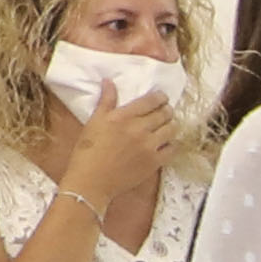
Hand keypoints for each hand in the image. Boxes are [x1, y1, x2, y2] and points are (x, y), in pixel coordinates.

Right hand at [64, 84, 176, 218]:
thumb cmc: (88, 151)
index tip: (162, 97)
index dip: (160, 97)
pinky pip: (172, 149)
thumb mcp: (94, 121)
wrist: (92, 180)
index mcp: (123, 117)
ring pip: (171, 129)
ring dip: (171, 125)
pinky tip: (167, 143)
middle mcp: (139, 129)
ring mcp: (149, 146)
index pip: (150, 101)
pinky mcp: (154, 162)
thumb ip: (106, 101)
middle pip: (164, 114)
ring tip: (167, 126)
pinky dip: (172, 144)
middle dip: (167, 110)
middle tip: (165, 111)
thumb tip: (109, 81)